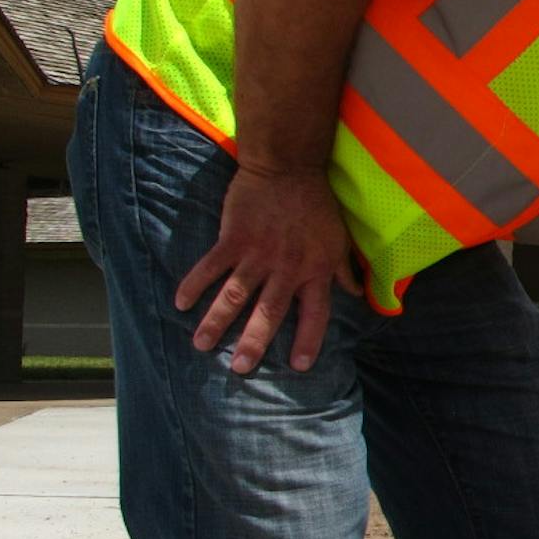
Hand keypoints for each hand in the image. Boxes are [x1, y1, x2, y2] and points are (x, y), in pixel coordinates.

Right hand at [175, 165, 361, 373]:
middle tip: (239, 369)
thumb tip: (358, 295)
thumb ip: (344, 270)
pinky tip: (180, 304)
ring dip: (216, 322)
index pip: (315, 314)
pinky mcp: (234, 238)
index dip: (308, 340)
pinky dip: (194, 285)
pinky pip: (211, 266)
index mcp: (316, 270)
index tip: (299, 367)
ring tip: (201, 346)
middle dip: (254, 343)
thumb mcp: (339, 239)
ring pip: (235, 295)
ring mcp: (258, 254)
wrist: (289, 168)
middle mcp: (288, 268)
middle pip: (269, 313)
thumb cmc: (317, 205)